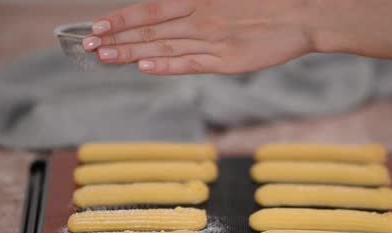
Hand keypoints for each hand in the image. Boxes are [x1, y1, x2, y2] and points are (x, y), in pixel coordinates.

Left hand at [83, 0, 315, 74]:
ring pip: (163, 47)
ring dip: (131, 53)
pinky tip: (144, 67)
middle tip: (89, 46)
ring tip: (105, 57)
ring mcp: (213, 41)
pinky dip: (166, 66)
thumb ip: (198, 0)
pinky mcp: (226, 61)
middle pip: (150, 29)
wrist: (302, 14)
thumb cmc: (268, 0)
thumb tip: (172, 6)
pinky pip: (190, 64)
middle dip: (117, 38)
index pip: (151, 9)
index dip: (122, 18)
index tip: (97, 25)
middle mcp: (201, 18)